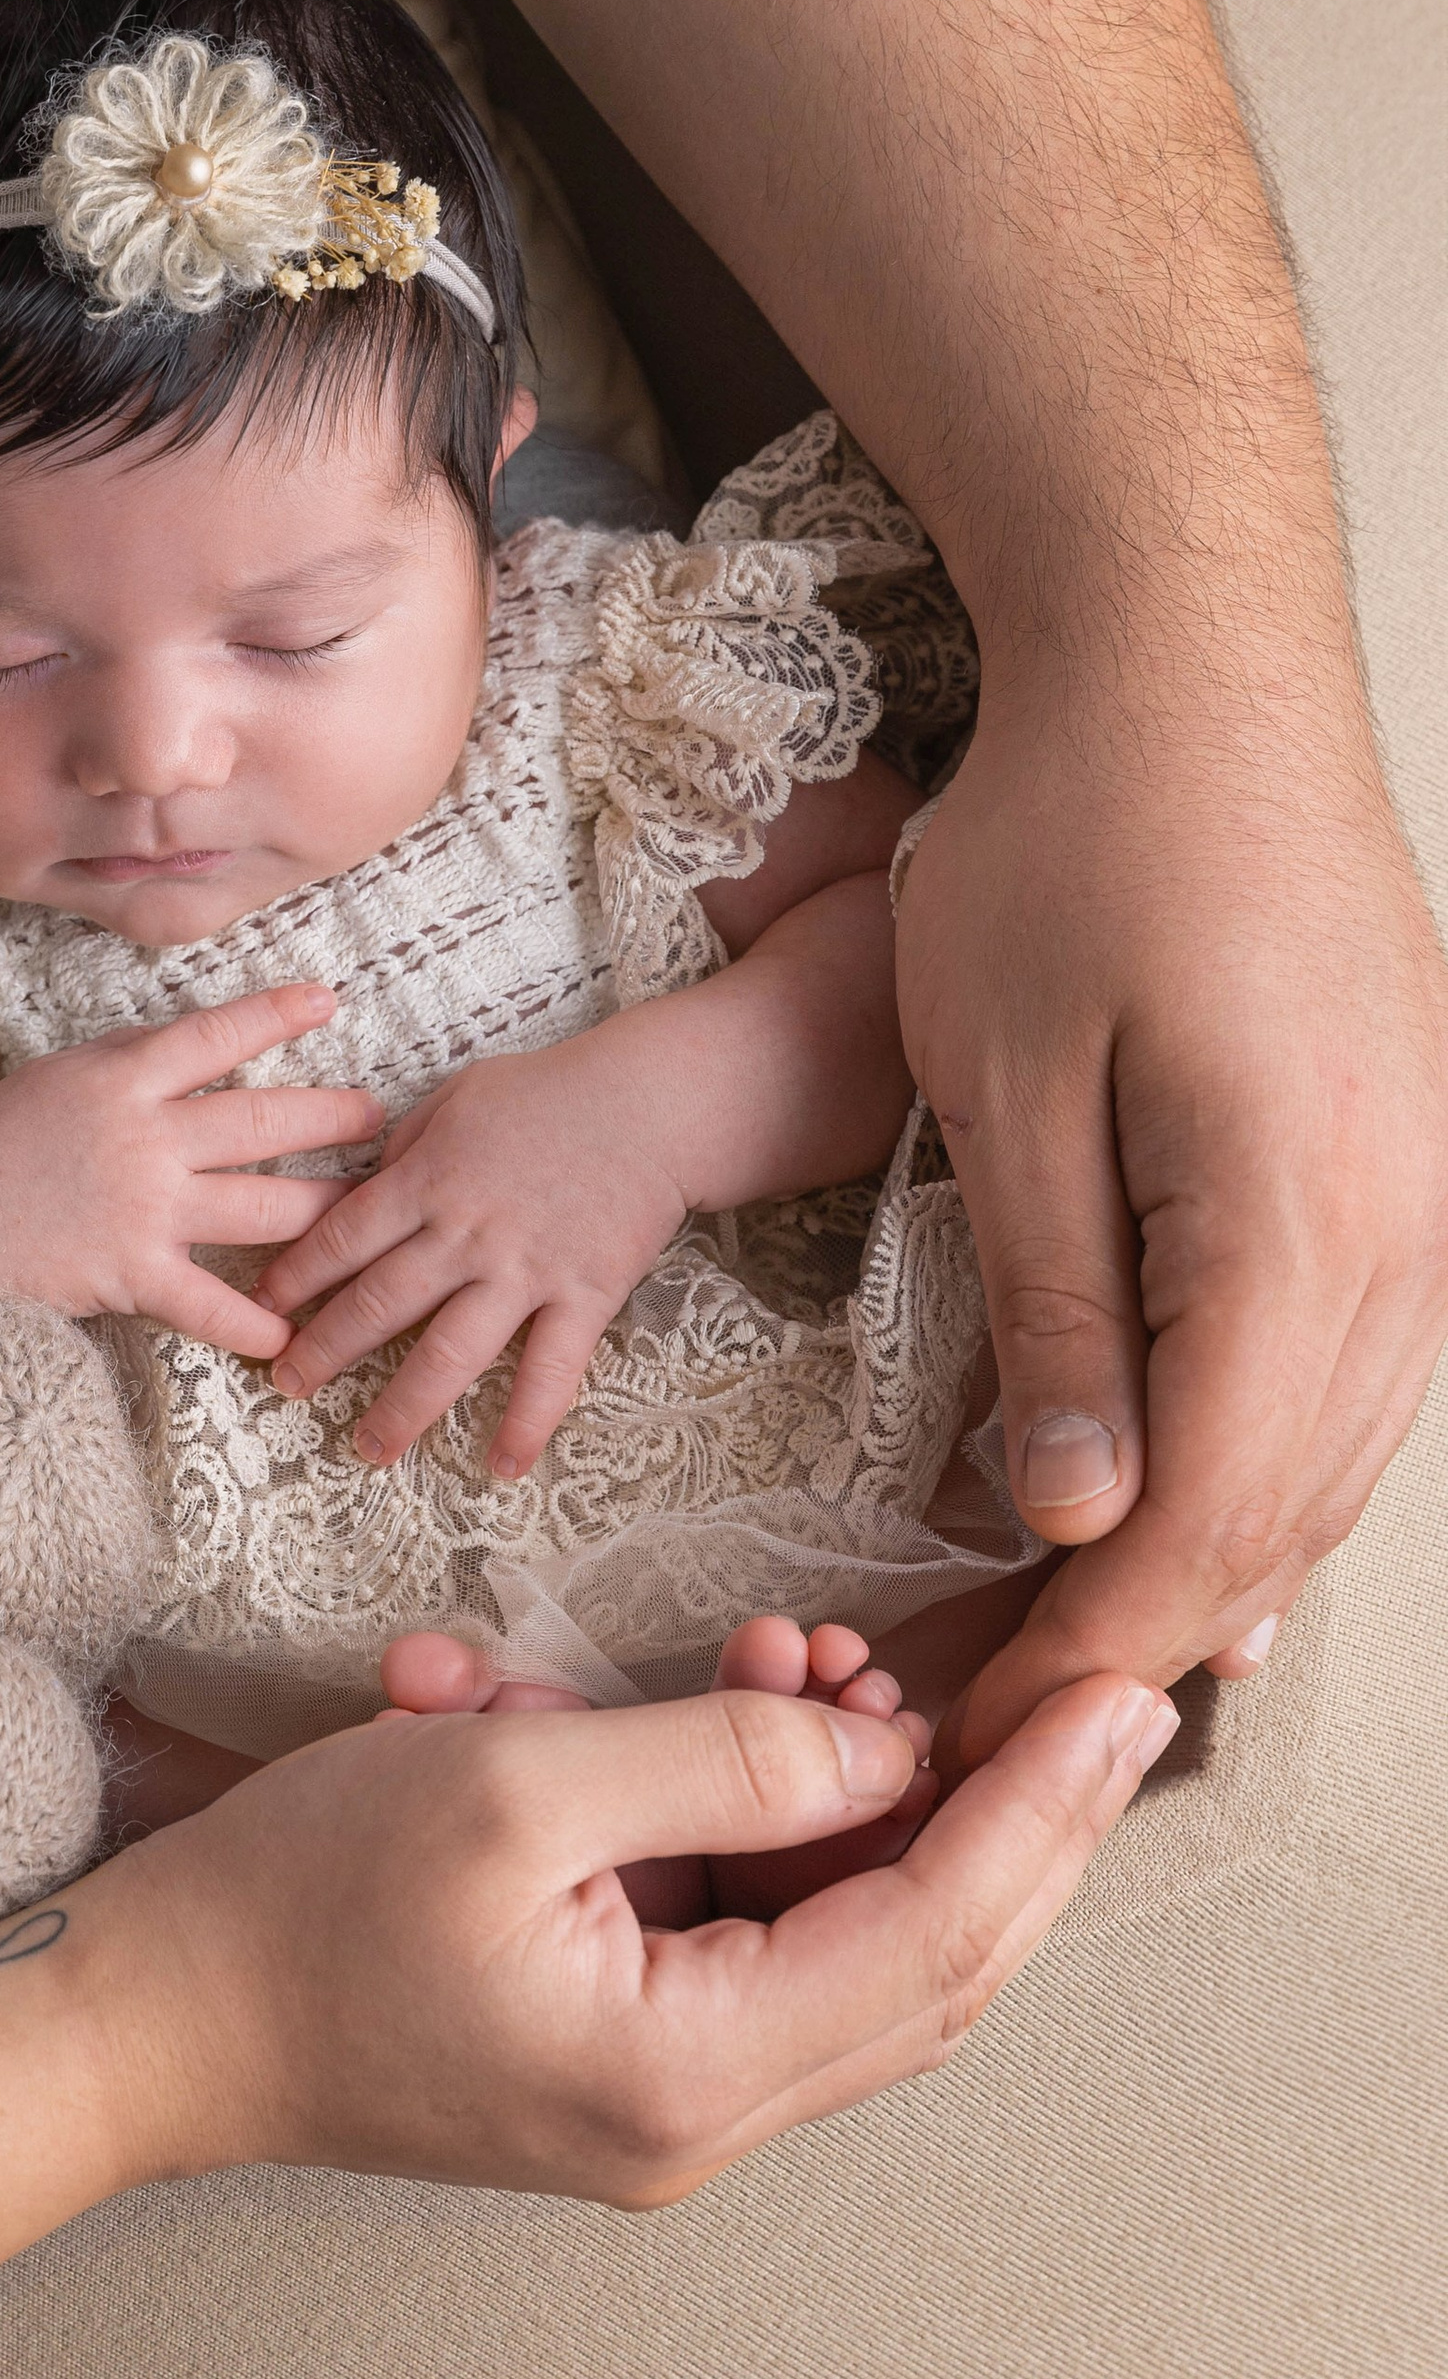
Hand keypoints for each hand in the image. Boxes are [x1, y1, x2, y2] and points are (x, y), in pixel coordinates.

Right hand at [0, 982, 382, 1351]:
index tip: (328, 1002)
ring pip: (264, 1205)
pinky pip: (212, 1303)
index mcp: (119, 1078)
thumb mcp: (49, 1083)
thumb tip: (180, 1049)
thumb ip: (119, 1067)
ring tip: (368, 1211)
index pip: (215, 1036)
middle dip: (332, 1115)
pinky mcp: (135, 1273)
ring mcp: (145, 1206)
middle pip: (263, 1119)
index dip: (276, 1014)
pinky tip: (291, 1338)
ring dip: (324, 1210)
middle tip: (379, 1115)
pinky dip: (254, 1324)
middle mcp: (145, 1136)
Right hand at [118, 1665, 1181, 2205]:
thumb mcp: (515, 1783)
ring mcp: (657, 2100)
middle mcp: (697, 2117)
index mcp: (687, 2074)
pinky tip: (673, 1703)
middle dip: (985, 1805)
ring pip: (834, 1937)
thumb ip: (720, 1759)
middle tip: (1062, 1685)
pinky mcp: (614, 2053)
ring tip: (792, 1647)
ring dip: (839, 1789)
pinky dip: (739, 1816)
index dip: (1039, 1812)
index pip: (936, 1935)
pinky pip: (734, 1931)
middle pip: (922, 1959)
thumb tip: (878, 1747)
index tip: (1120, 1706)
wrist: (144, 2020)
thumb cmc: (296, 1905)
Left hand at [255, 1026, 692, 1469]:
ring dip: (403, 1408)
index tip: (262, 1313)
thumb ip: (407, 1147)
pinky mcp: (582, 1297)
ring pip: (449, 1354)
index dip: (296, 1279)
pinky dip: (526, 1423)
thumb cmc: (549, 1091)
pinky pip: (550, 1371)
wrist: (648, 1104)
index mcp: (427, 1181)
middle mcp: (465, 1234)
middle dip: (324, 1351)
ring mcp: (524, 1272)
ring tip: (369, 1450)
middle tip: (288, 1388)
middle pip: (378, 1305)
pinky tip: (501, 1466)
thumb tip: (364, 1187)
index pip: (342, 1239)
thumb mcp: (458, 1097)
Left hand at [899, 652, 1447, 1766]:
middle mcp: (1414, 1232)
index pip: (1210, 1515)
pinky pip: (1356, 1365)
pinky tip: (1178, 1496)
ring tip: (1058, 1631)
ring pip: (1340, 1454)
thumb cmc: (1074, 840)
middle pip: (1292, 1510)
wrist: (1195, 659)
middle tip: (991, 1700)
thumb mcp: (1007, 1082)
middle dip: (1139, 1629)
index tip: (976, 1718)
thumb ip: (1050, 1308)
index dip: (1089, 1641)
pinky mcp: (1416, 1156)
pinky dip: (1263, 1454)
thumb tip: (1073, 1511)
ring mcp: (1436, 1195)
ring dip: (1209, 1556)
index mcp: (1304, 1223)